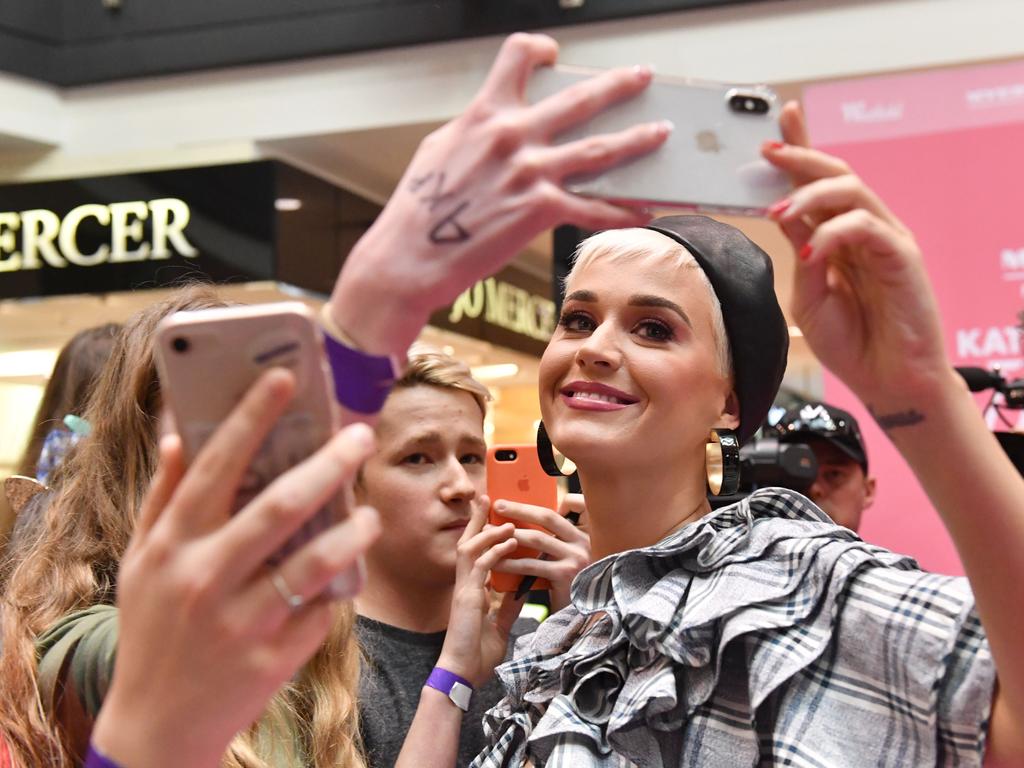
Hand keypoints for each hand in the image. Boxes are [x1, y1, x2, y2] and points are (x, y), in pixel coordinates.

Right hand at [91, 369, 380, 767]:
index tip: (284, 378)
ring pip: (314, 563)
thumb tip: (182, 433)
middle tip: (360, 435)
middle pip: (278, 508)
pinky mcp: (275, 658)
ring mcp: (243, 622)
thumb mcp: (141, 562)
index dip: (252, 419)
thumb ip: (163, 496)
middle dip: (326, 465)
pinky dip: (336, 587)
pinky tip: (343, 574)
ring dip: (353, 531)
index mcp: (172, 547)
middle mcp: (205, 579)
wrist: (155, 725)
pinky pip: (320, 610)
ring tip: (370, 513)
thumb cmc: (152, 629)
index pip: (216, 468)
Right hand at [330, 32, 669, 356]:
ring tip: (660, 132)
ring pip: (599, 149)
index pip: (517, 57)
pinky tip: (644, 210)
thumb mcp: (441, 151)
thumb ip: (477, 132)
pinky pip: (593, 208)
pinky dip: (623, 210)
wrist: (411, 256)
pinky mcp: (540, 211)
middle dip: (617, 84)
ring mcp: (530, 172)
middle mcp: (512, 136)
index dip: (539, 50)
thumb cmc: (419, 210)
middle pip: (579, 98)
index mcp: (484, 114)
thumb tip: (498, 129)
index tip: (554, 55)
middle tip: (642, 77)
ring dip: (637, 138)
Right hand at [437, 496, 522, 687]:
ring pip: (470, 548)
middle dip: (477, 520)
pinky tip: (508, 541)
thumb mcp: (499, 626)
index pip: (477, 554)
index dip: (485, 534)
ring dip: (489, 531)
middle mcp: (465, 585)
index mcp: (472, 591)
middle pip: (468, 542)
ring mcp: (464, 589)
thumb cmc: (476, 655)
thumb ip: (507, 607)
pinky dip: (494, 551)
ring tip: (508, 519)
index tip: (496, 517)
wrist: (463, 675)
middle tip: (487, 497)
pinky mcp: (466, 596)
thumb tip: (522, 591)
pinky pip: (479, 566)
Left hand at [490, 493, 589, 611]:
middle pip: (547, 517)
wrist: (579, 617)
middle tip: (497, 505)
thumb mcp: (566, 558)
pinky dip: (511, 563)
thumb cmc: (567, 586)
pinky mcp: (565, 575)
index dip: (544, 500)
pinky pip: (531, 565)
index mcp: (582, 534)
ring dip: (510, 535)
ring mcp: (576, 558)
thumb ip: (553, 541)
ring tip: (489, 533)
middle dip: (519, 510)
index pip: (568, 506)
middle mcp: (583, 542)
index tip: (526, 496)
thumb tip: (522, 521)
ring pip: (536, 540)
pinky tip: (496, 562)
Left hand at [762, 102, 951, 406]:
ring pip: (852, 192)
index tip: (771, 133)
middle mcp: (863, 230)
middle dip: (802, 156)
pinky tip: (811, 254)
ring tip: (778, 214)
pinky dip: (833, 234)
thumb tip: (785, 218)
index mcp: (838, 237)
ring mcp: (885, 240)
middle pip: (837, 174)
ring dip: (809, 196)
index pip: (819, 185)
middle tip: (768, 152)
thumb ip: (800, 255)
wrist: (889, 382)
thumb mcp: (809, 296)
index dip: (800, 153)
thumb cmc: (851, 343)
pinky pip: (866, 228)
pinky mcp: (903, 257)